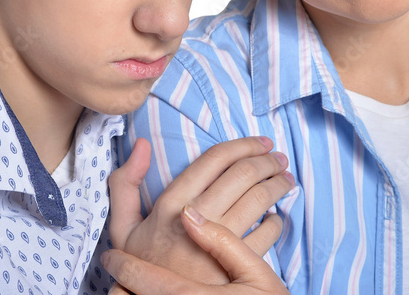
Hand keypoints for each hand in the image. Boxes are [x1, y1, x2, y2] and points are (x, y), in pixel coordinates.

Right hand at [107, 136, 293, 285]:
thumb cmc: (142, 266)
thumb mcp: (123, 227)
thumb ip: (125, 185)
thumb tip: (141, 144)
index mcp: (172, 204)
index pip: (215, 159)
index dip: (243, 144)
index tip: (261, 142)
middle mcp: (197, 219)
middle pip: (243, 174)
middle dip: (267, 160)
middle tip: (279, 159)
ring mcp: (219, 243)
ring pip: (259, 199)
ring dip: (278, 184)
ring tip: (285, 180)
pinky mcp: (236, 266)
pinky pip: (267, 234)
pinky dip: (277, 222)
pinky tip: (276, 218)